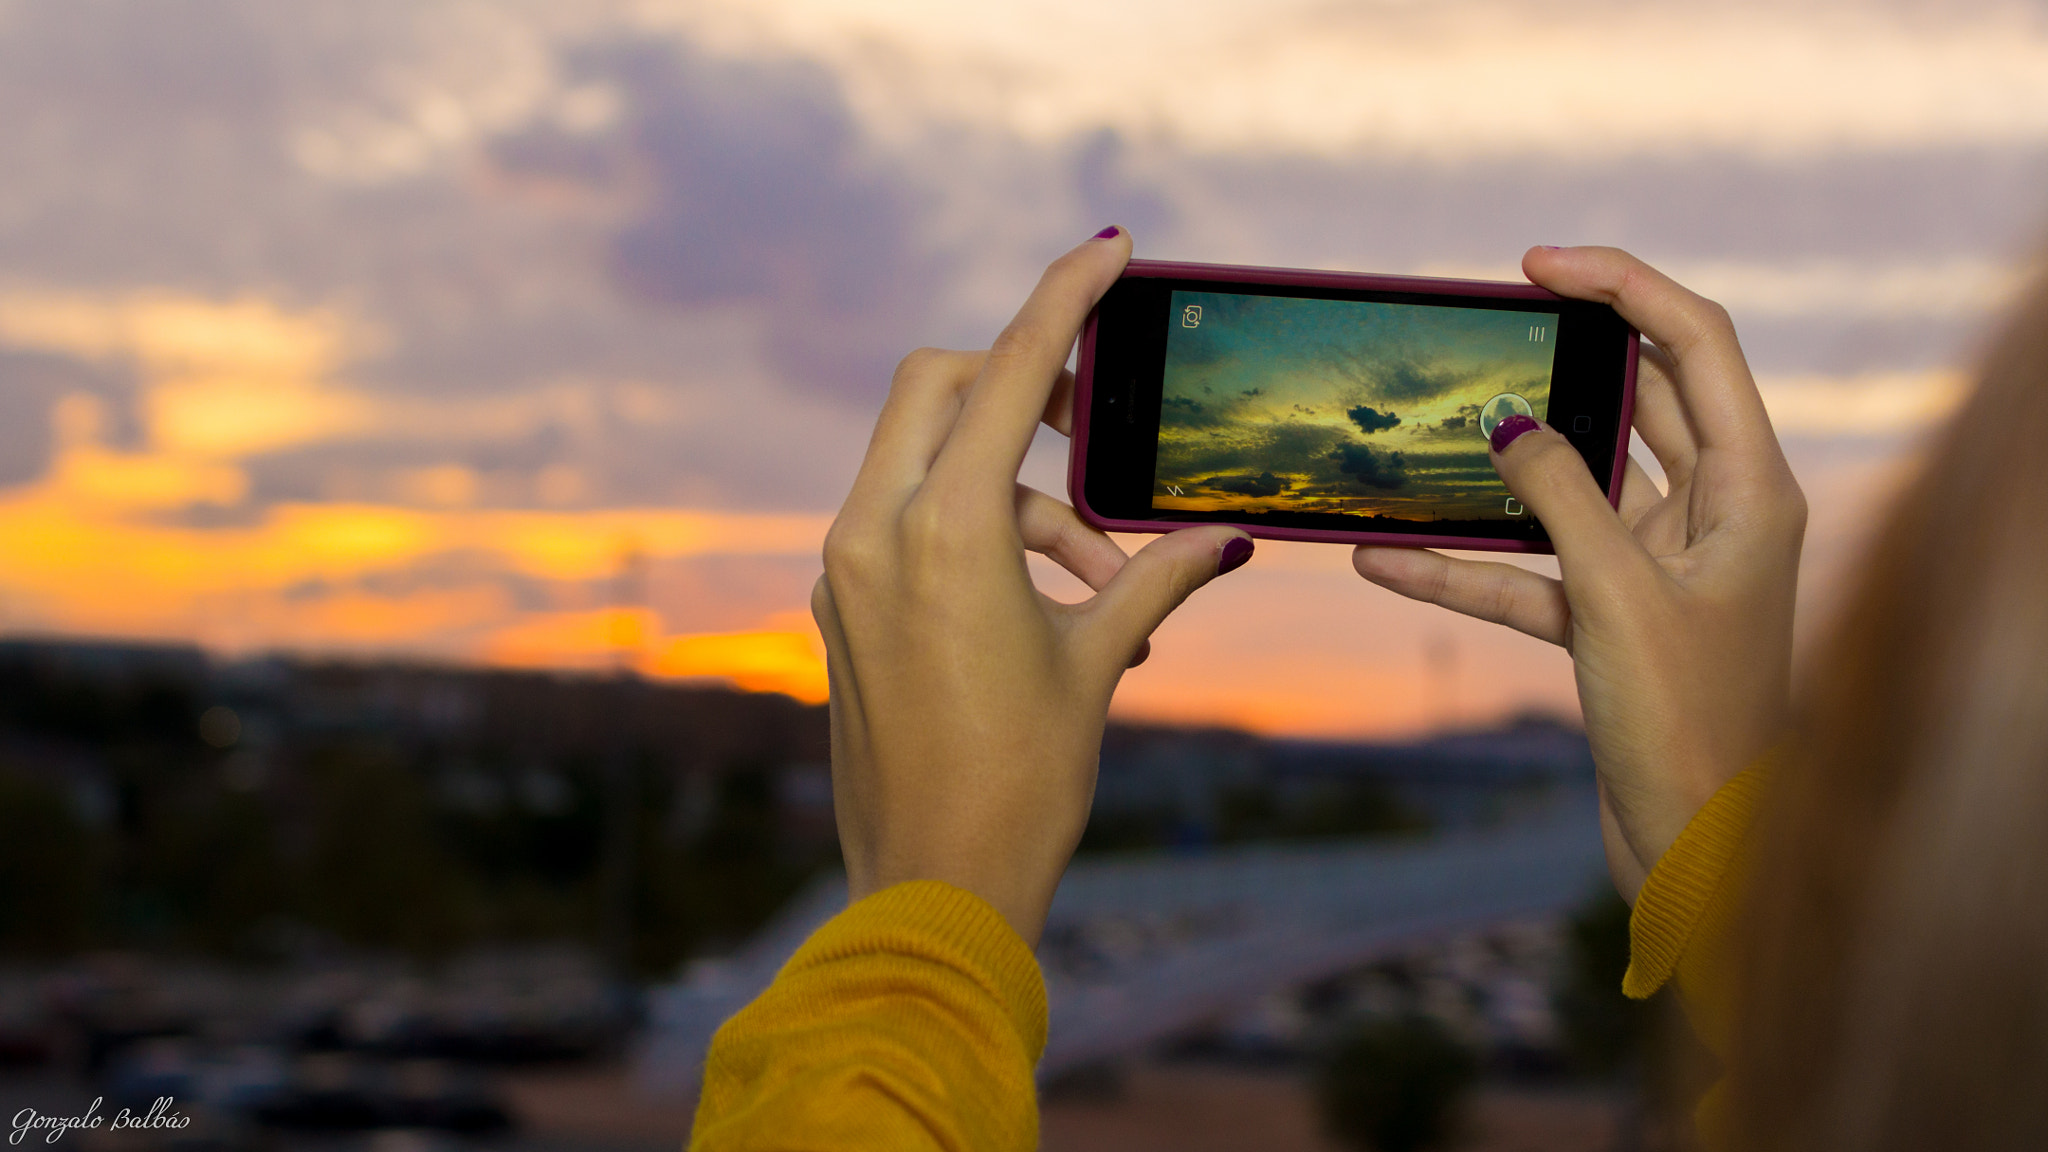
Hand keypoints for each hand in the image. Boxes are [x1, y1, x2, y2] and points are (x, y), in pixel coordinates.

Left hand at [812, 229, 1251, 943]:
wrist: (931, 889)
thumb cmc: (1019, 783)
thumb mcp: (1097, 663)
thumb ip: (1157, 578)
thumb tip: (1229, 538)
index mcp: (941, 533)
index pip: (1008, 372)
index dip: (1061, 299)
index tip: (1106, 248)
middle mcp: (874, 532)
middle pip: (941, 386)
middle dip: (1021, 387)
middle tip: (1091, 437)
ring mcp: (844, 569)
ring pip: (926, 459)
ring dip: (1017, 492)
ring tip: (1096, 582)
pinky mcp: (838, 605)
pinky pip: (903, 520)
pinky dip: (973, 530)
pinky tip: (1041, 606)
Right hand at [1353, 246, 1805, 899]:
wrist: (1696, 854)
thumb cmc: (1689, 726)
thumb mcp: (1617, 596)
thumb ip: (1559, 496)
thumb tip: (1504, 419)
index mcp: (1751, 490)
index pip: (1694, 346)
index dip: (1622, 288)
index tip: (1537, 266)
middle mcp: (1714, 517)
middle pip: (1637, 404)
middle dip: (1559, 366)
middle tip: (1484, 330)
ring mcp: (1662, 570)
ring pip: (1571, 491)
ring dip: (1499, 475)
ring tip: (1428, 435)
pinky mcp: (1614, 623)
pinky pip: (1529, 574)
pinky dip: (1466, 567)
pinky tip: (1388, 561)